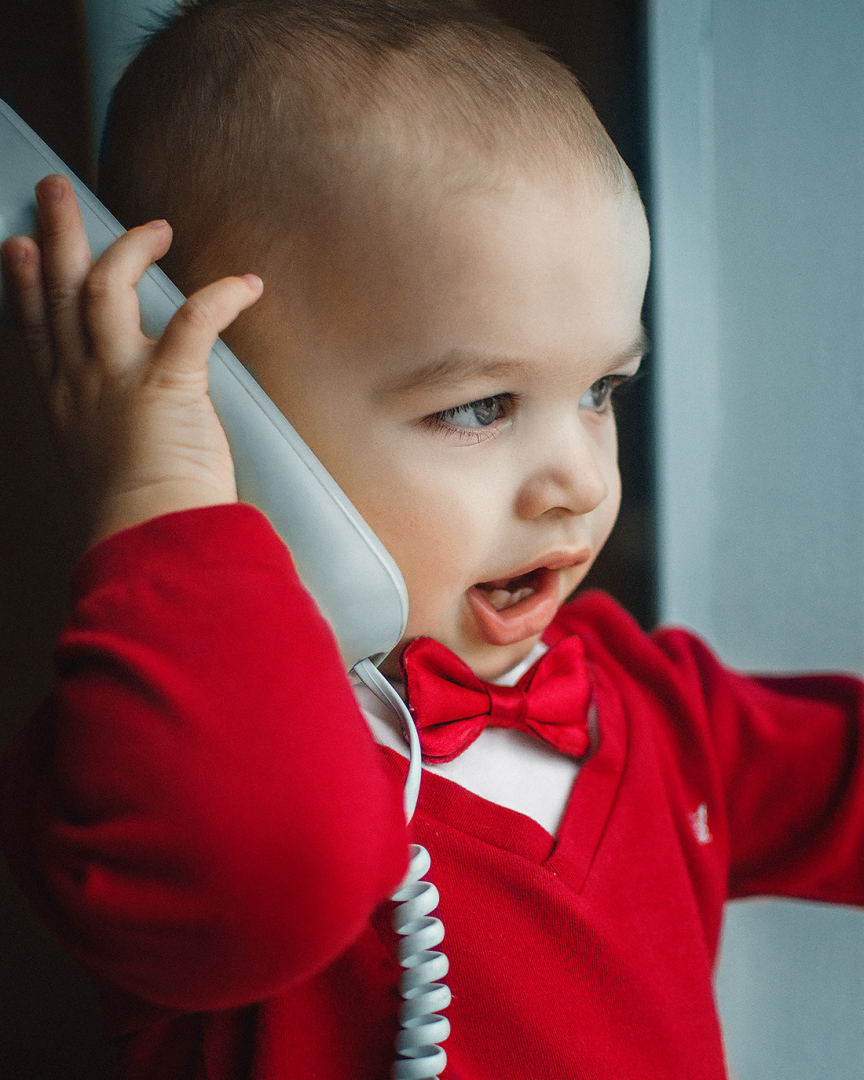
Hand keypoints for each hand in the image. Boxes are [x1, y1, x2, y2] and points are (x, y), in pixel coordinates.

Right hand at [0, 174, 262, 545]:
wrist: (149, 537)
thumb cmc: (134, 517)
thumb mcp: (100, 471)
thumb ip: (105, 441)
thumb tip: (127, 438)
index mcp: (64, 404)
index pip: (37, 330)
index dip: (25, 285)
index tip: (19, 247)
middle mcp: (82, 382)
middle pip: (60, 292)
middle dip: (57, 235)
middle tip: (55, 189)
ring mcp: (118, 378)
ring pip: (105, 288)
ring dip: (126, 247)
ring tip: (155, 225)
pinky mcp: (168, 382)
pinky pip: (193, 320)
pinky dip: (222, 297)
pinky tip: (247, 283)